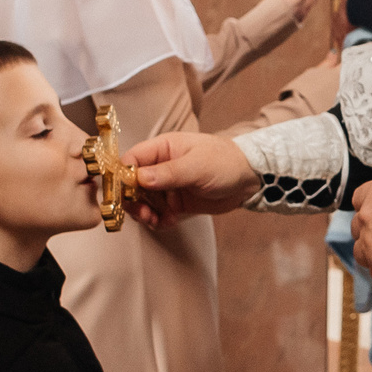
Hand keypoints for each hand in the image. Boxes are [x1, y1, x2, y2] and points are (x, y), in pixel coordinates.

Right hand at [126, 132, 258, 225]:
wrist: (250, 180)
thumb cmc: (225, 162)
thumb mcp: (197, 166)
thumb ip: (168, 173)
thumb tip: (139, 178)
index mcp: (162, 149)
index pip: (131, 160)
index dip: (121, 176)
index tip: (122, 193)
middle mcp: (160, 167)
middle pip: (131, 184)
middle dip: (131, 199)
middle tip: (140, 212)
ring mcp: (167, 186)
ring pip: (142, 201)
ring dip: (143, 212)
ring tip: (152, 219)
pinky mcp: (176, 203)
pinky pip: (158, 214)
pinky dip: (158, 221)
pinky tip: (166, 222)